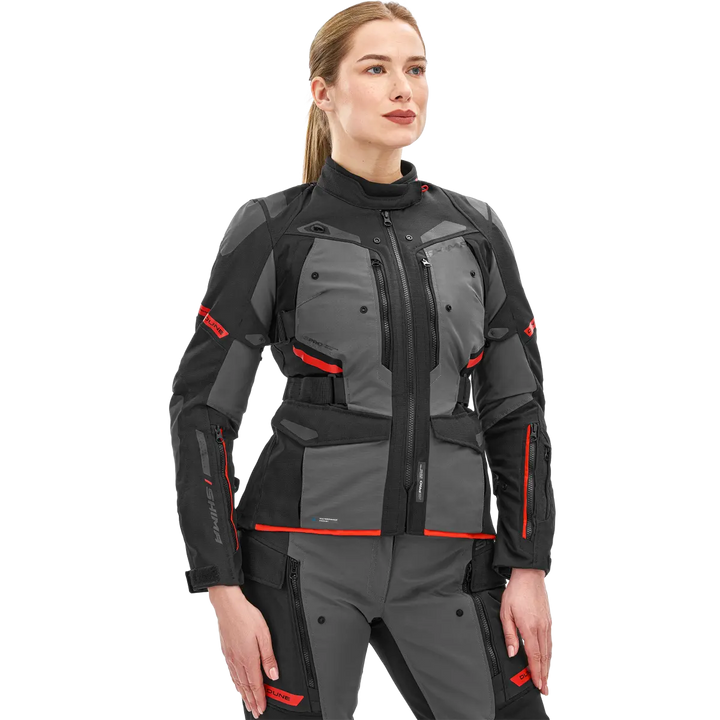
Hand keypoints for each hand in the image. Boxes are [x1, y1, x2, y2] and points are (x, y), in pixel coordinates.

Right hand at [208, 585, 279, 717]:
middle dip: (251, 701)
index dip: (260, 698)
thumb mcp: (264, 635)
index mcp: (249, 659)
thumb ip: (268, 657)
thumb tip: (273, 675)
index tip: (262, 709)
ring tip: (247, 704)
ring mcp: (230, 657)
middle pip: (246, 686)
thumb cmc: (247, 617)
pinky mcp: (226, 652)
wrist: (228, 606)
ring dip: (243, 695)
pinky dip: (234, 684)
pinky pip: (230, 674)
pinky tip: (235, 685)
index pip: (255, 684)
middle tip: (255, 712)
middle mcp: (238, 661)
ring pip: (237, 682)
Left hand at [500, 568, 553, 699]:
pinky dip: (551, 656)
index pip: (534, 656)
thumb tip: (513, 653)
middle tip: (546, 691)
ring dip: (549, 668)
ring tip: (548, 681)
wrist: (529, 576)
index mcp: (530, 628)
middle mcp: (542, 629)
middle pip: (544, 658)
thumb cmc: (516, 592)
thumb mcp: (505, 612)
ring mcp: (548, 625)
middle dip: (545, 676)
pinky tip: (549, 662)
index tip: (537, 685)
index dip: (536, 673)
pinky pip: (551, 643)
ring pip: (549, 652)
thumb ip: (510, 634)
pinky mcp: (550, 622)